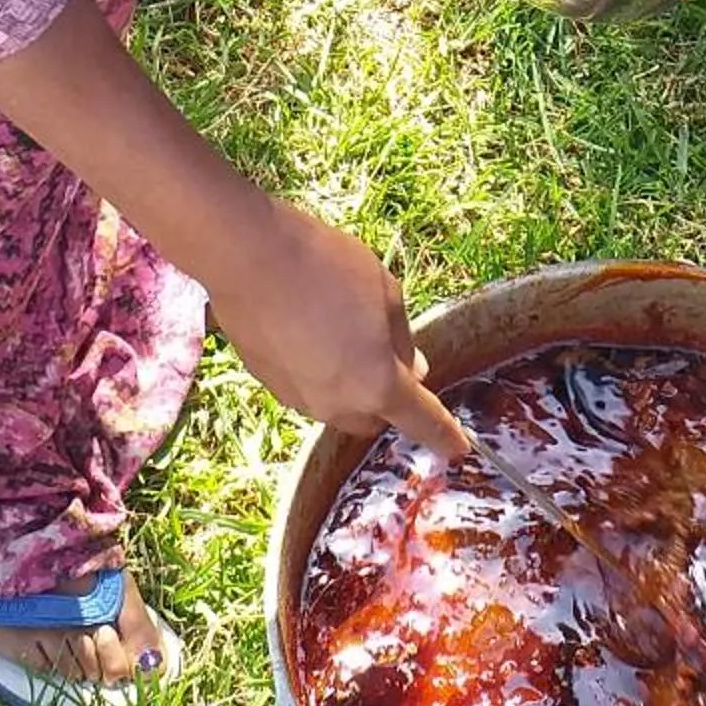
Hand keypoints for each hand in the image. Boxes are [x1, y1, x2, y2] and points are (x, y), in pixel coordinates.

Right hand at [204, 203, 470, 457]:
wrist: (247, 256)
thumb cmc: (328, 267)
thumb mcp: (385, 292)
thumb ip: (402, 339)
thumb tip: (411, 370)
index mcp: (377, 384)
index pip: (421, 421)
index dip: (444, 436)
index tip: (458, 449)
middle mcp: (337, 404)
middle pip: (373, 418)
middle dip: (386, 399)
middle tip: (386, 354)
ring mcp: (298, 398)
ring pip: (337, 405)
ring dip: (349, 384)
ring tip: (340, 330)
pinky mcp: (267, 383)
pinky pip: (306, 388)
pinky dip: (316, 371)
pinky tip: (307, 329)